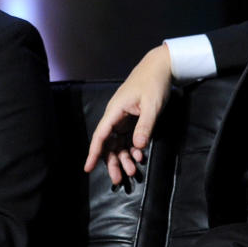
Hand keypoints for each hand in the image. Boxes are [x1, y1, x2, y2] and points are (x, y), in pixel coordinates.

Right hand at [84, 45, 172, 184]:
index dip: (93, 153)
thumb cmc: (154, 83)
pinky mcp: (131, 119)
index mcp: (115, 111)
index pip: (101, 135)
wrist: (160, 67)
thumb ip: (145, 126)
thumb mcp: (152, 106)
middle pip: (108, 143)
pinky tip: (139, 155)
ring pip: (117, 143)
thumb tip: (137, 146)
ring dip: (123, 157)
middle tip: (118, 180)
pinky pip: (127, 138)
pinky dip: (132, 148)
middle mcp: (115, 116)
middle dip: (112, 162)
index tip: (87, 168)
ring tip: (132, 171)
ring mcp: (123, 118)